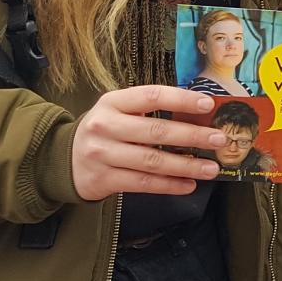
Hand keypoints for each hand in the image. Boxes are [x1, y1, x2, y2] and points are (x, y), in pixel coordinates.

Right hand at [71, 86, 225, 200]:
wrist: (62, 159)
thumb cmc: (105, 131)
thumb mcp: (119, 111)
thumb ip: (150, 110)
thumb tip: (199, 115)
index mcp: (113, 102)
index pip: (152, 96)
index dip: (181, 99)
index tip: (208, 105)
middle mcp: (105, 126)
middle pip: (155, 131)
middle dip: (192, 135)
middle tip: (219, 139)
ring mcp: (102, 154)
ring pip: (152, 161)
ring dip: (186, 165)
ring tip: (211, 168)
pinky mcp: (102, 179)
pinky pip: (143, 183)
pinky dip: (169, 185)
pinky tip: (189, 184)